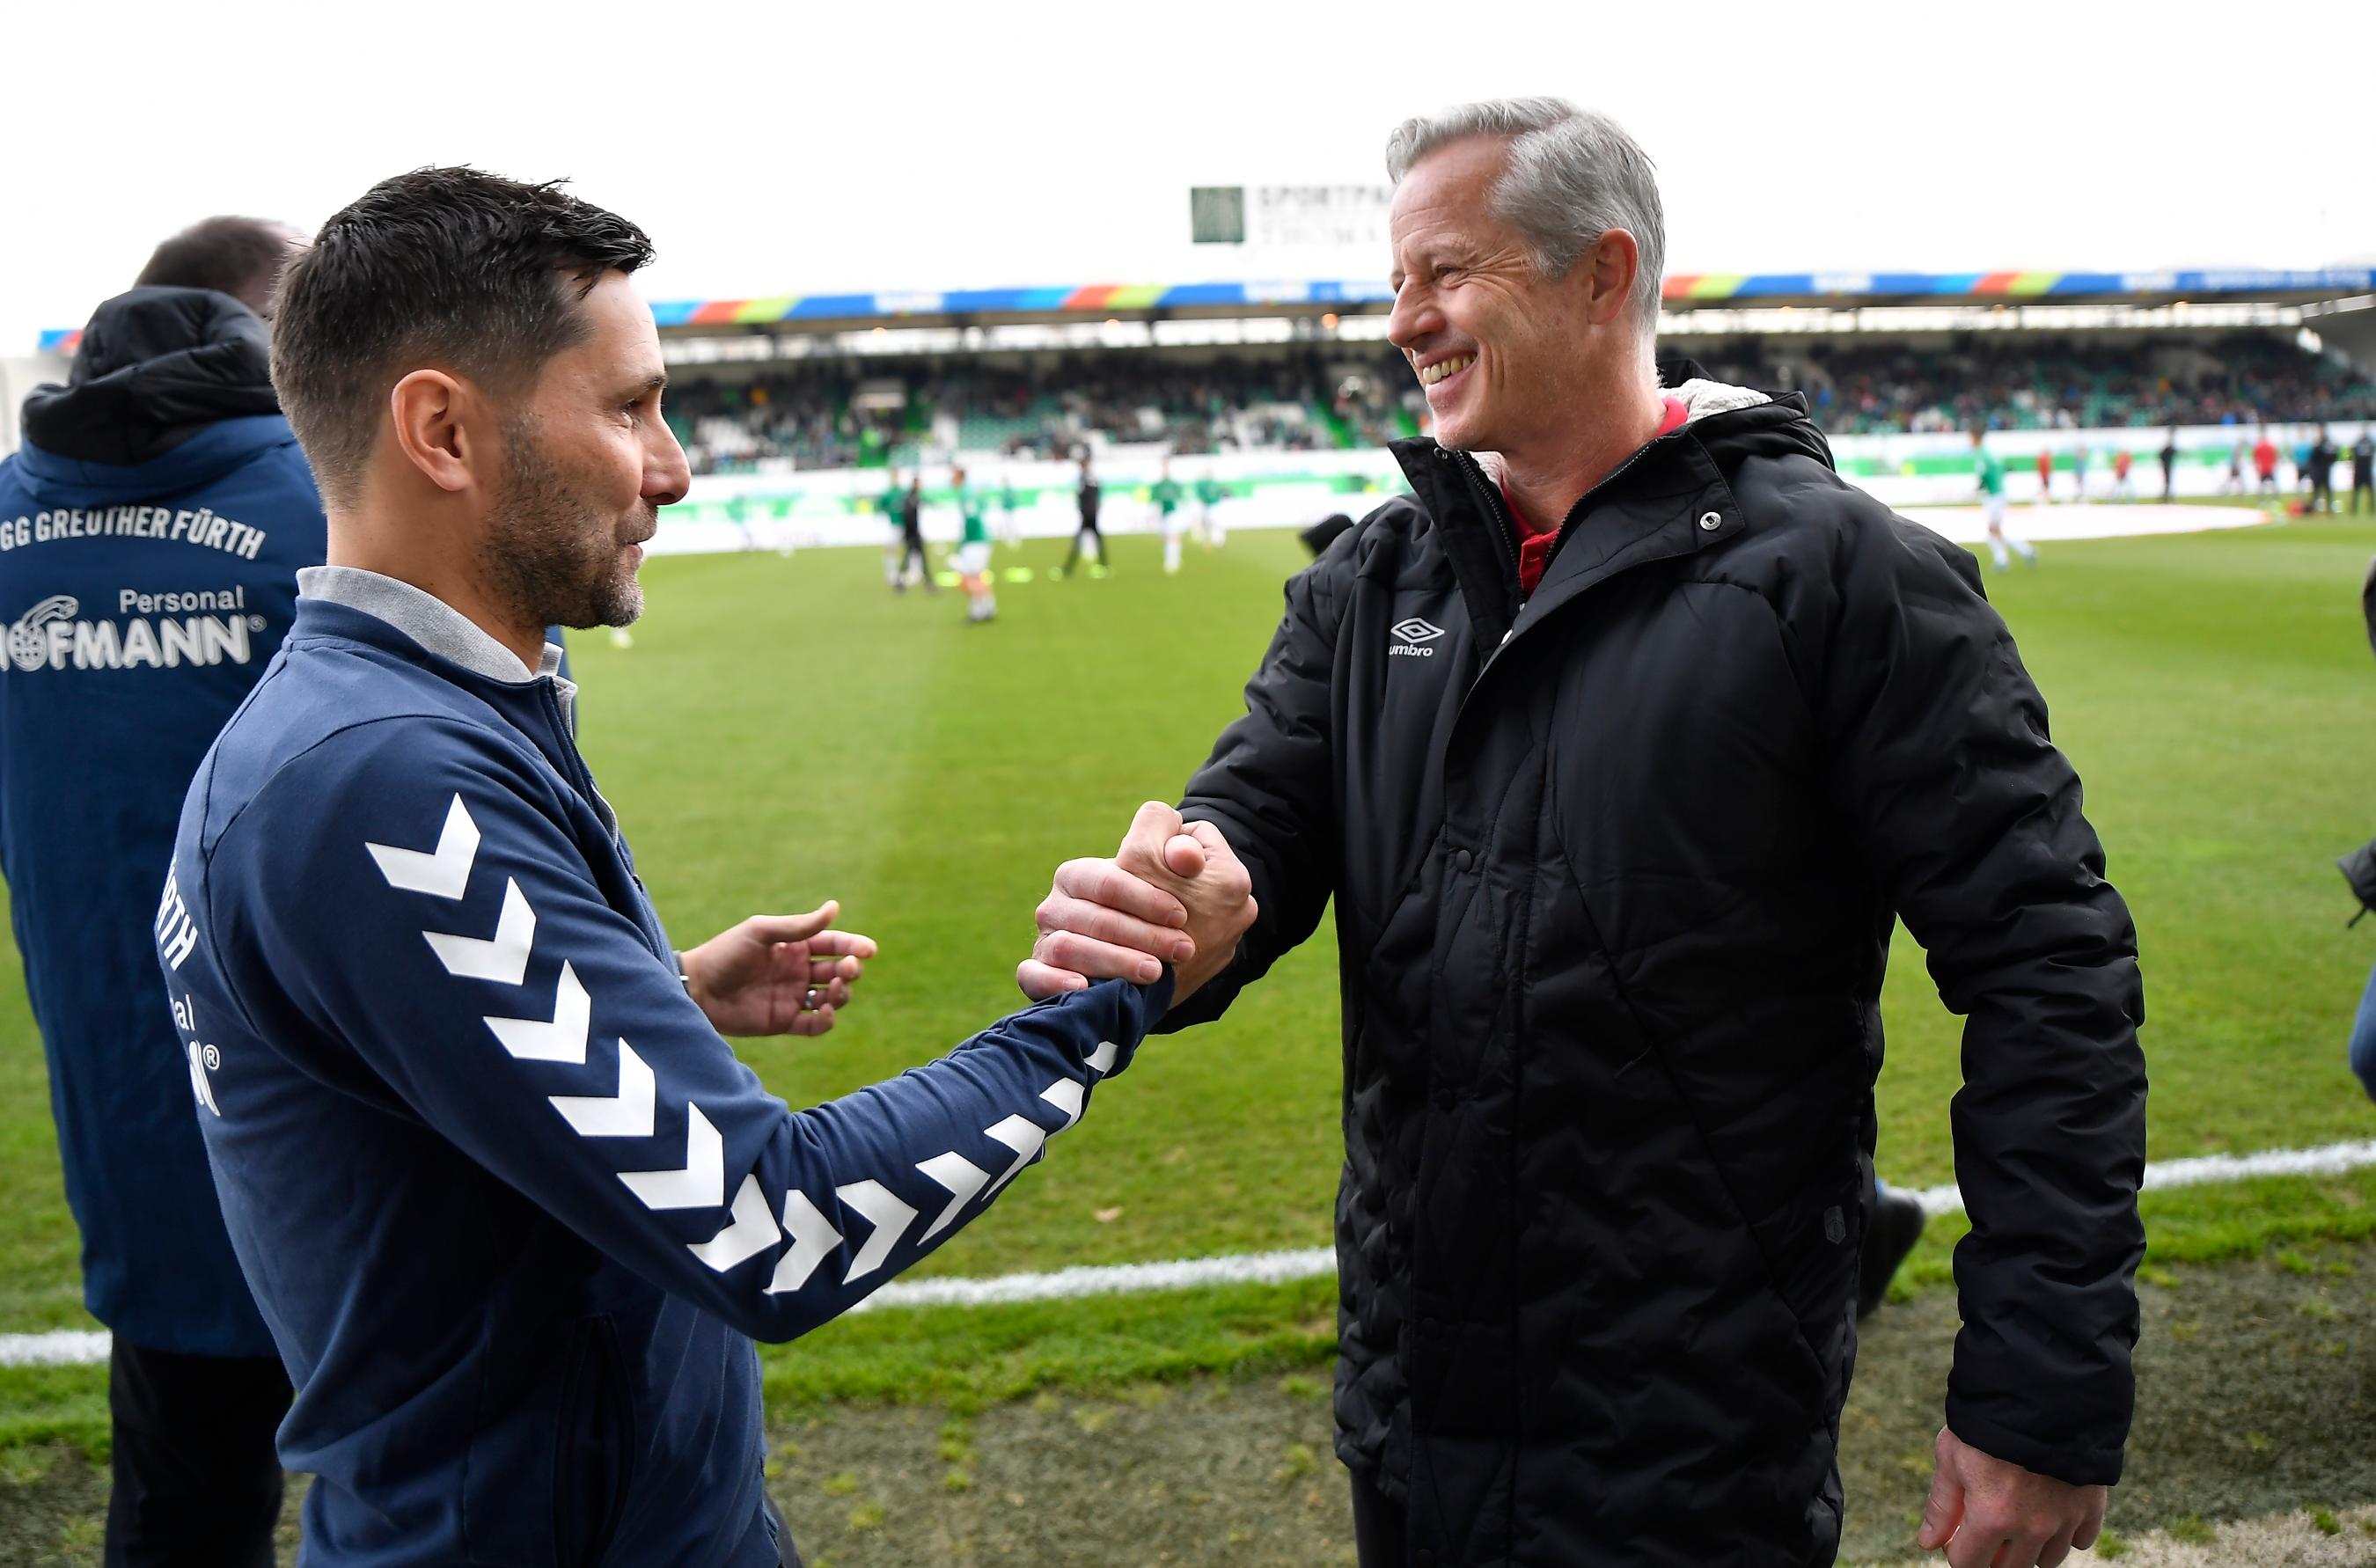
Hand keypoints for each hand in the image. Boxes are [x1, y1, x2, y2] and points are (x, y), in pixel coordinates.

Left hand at [680, 901, 876, 1037]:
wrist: (697, 989)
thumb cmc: (726, 954)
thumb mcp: (762, 932)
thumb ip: (799, 925)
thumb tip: (835, 907)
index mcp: (794, 946)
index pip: (833, 944)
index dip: (853, 946)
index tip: (869, 950)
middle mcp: (797, 971)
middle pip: (838, 971)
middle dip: (850, 969)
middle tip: (848, 969)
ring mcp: (792, 997)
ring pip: (832, 998)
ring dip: (841, 994)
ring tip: (833, 989)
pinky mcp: (784, 1022)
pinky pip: (815, 1025)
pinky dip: (826, 1020)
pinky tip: (823, 1011)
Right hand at [1018, 801, 1257, 1007]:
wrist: (1156, 956)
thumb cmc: (1167, 906)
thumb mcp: (1185, 872)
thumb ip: (1188, 850)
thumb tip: (1186, 857)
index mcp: (1079, 874)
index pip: (1107, 883)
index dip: (1145, 899)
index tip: (1181, 916)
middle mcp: (1055, 906)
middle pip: (1093, 919)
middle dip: (1141, 936)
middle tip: (1182, 949)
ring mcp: (1046, 941)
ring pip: (1067, 948)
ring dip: (1113, 961)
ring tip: (1154, 971)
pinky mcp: (1040, 974)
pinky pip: (1032, 976)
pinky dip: (1053, 981)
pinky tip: (1085, 987)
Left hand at [1917, 1427, 2106, 1567]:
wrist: (2044, 1393)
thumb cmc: (1987, 1422)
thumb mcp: (1951, 1457)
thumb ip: (1941, 1505)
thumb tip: (1929, 1543)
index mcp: (1991, 1518)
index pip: (1969, 1564)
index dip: (1958, 1552)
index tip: (1958, 1535)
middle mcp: (2031, 1528)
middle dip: (1992, 1555)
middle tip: (1987, 1530)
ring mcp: (2064, 1520)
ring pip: (2047, 1560)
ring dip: (2029, 1549)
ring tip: (2018, 1520)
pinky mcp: (2091, 1506)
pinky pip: (2080, 1540)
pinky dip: (2066, 1533)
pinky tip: (2051, 1511)